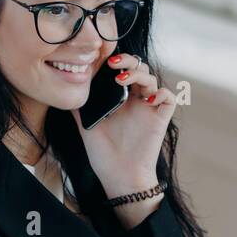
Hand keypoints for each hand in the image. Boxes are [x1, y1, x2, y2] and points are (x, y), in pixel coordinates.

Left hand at [68, 52, 175, 197]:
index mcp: (120, 98)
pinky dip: (161, 93)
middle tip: (113, 64)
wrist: (119, 176)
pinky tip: (146, 100)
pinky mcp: (160, 119)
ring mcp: (149, 108)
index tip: (102, 61)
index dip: (116, 60)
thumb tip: (68, 88)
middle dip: (128, 61)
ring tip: (122, 80)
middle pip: (139, 68)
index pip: (122, 70)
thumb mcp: (85, 125)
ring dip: (140, 74)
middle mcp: (136, 100)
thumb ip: (79, 107)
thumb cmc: (104, 154)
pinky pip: (169, 98)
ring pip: (152, 79)